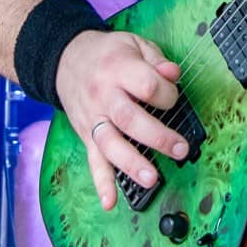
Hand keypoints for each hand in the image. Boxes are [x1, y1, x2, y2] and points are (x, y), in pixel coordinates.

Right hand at [54, 29, 188, 210]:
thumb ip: (156, 60)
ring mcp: (93, 118)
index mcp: (118, 69)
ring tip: (152, 179)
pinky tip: (110, 202)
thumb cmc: (108, 54)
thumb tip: (174, 75)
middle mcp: (103, 96)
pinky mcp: (86, 136)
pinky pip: (93, 161)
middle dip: (156, 136)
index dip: (166, 94)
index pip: (146, 85)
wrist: (66, 60)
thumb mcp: (134, 44)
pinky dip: (101, 183)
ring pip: (110, 144)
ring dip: (131, 163)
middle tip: (180, 149)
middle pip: (129, 118)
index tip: (173, 98)